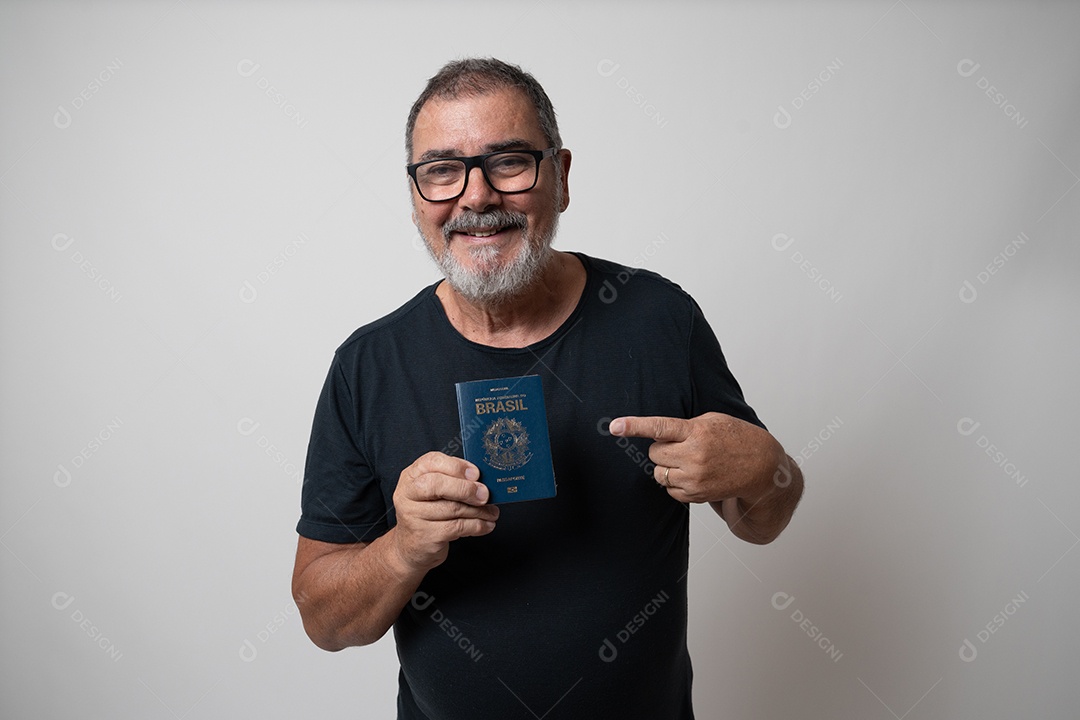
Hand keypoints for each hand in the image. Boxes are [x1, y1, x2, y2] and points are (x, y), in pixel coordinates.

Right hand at [391, 452, 498, 572]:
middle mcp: (408, 494)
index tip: (476, 474)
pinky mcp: (425, 536)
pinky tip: (485, 525)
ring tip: (491, 512)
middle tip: (485, 495)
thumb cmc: (427, 514)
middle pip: (437, 484)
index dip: (457, 466)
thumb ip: (452, 481)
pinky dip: (477, 526)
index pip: (432, 462)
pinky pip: (457, 527)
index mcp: (411, 476)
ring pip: (453, 508)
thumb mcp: (433, 492)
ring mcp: (413, 516)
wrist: (411, 547)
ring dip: (479, 511)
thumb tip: (481, 481)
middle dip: (466, 489)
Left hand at [609, 412, 782, 503]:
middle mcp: (694, 455)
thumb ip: (684, 426)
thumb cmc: (737, 438)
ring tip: (689, 461)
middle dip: (661, 449)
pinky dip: (675, 482)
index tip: (614, 426)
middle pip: (654, 453)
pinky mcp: (696, 495)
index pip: (660, 427)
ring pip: (659, 473)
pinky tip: (694, 475)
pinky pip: (668, 489)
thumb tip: (656, 435)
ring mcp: (695, 478)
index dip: (634, 426)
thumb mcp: (712, 421)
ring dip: (667, 466)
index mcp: (697, 432)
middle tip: (680, 446)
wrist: (762, 468)